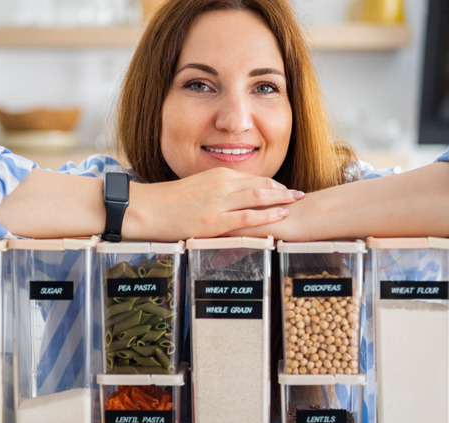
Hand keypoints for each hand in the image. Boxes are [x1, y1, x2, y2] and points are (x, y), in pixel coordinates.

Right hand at [124, 167, 303, 240]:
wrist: (148, 208)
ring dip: (282, 198)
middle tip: (300, 194)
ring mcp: (219, 202)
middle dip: (283, 189)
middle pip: (261, 184)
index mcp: (217, 175)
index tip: (284, 188)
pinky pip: (248, 217)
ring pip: (259, 196)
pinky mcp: (215, 220)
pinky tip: (281, 215)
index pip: (252, 177)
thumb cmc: (168, 202)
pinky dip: (267, 215)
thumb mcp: (196, 189)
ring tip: (298, 202)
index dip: (272, 183)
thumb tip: (229, 200)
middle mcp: (222, 184)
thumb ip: (216, 192)